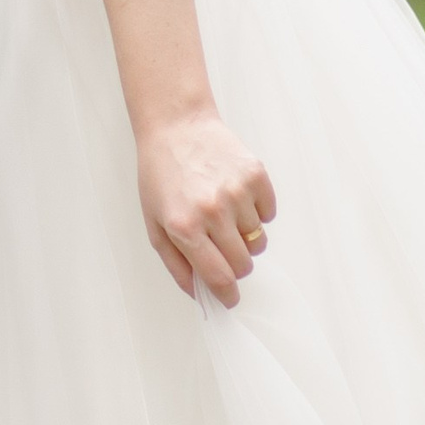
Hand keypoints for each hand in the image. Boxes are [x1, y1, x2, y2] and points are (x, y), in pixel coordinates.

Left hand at [137, 112, 275, 307]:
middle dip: (234, 264)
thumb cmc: (162, 175)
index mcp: (184, 227)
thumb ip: (177, 264)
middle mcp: (212, 211)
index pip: (219, 278)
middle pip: (243, 264)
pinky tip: (235, 195)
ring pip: (258, 241)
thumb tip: (200, 294)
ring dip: (244, 236)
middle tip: (221, 246)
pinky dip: (257, 212)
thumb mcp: (155, 224)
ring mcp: (236, 191)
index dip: (227, 295)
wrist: (177, 126)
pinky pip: (269, 213)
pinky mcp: (255, 174)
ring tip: (223, 212)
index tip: (230, 298)